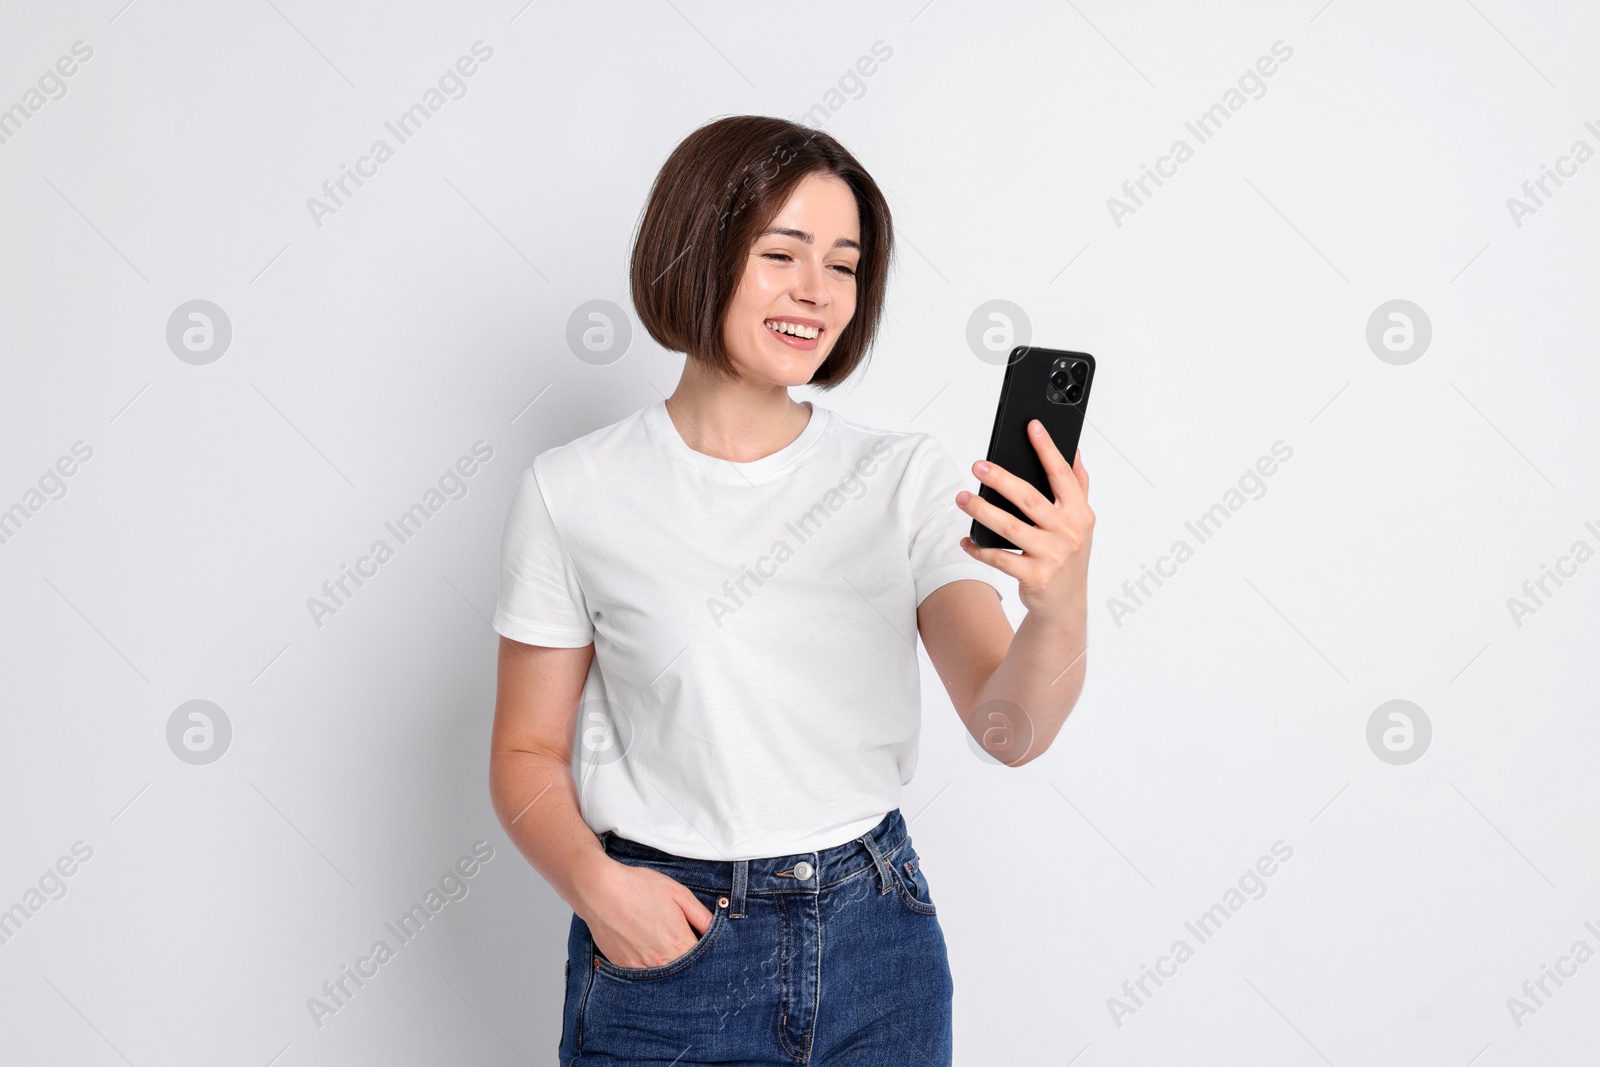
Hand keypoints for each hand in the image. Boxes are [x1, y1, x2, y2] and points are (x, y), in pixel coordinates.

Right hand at [577, 856, 714, 968]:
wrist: (599, 890)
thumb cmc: (639, 887)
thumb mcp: (679, 894)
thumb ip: (702, 916)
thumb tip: (718, 929)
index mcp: (679, 944)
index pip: (703, 961)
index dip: (707, 955)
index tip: (704, 946)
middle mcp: (661, 962)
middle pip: (684, 972)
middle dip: (688, 963)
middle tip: (681, 944)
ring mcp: (640, 967)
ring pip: (662, 975)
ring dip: (667, 965)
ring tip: (660, 942)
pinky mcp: (622, 966)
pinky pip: (641, 972)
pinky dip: (647, 964)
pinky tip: (643, 945)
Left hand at [957, 419, 1093, 624]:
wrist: (1065, 605)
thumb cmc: (1069, 557)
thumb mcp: (1081, 523)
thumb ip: (1079, 487)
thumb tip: (1075, 452)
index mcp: (1080, 514)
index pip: (1062, 475)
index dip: (1047, 449)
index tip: (1032, 426)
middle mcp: (1068, 532)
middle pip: (1029, 498)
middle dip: (1001, 479)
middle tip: (978, 466)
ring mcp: (1052, 555)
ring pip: (1010, 527)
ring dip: (982, 510)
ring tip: (962, 498)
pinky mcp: (1034, 577)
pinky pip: (999, 558)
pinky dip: (979, 548)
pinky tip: (966, 539)